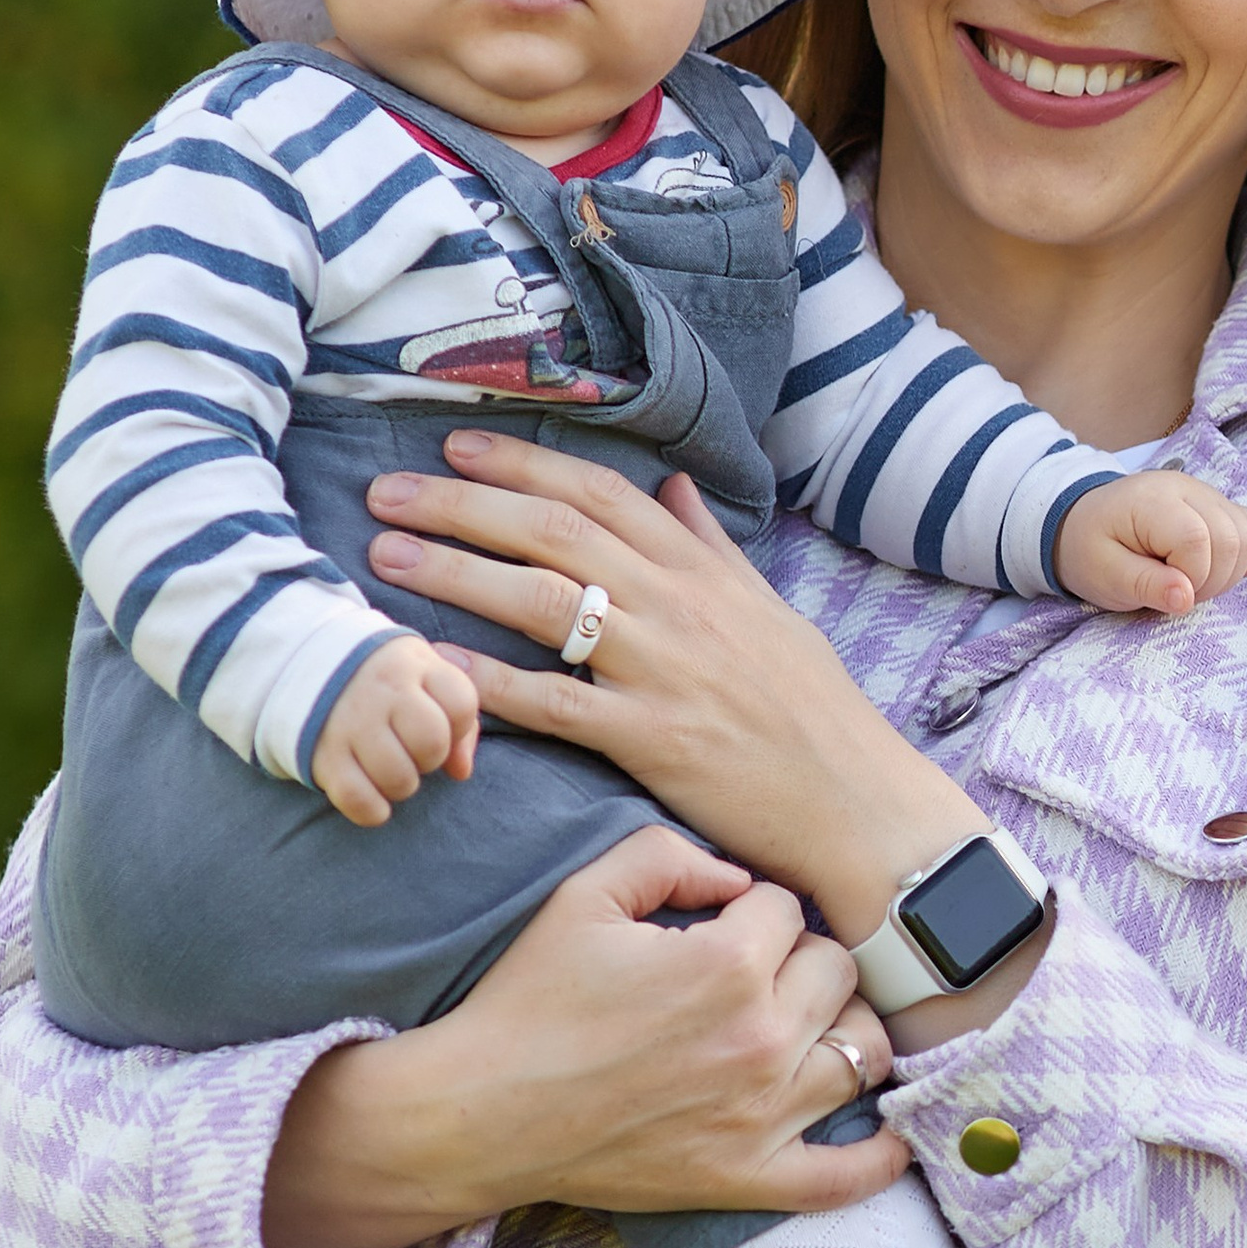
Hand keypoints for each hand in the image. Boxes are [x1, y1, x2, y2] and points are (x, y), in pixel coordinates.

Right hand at [260, 828, 903, 1247]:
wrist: (481, 1111)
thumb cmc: (528, 1001)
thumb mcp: (585, 894)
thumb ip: (670, 854)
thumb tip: (738, 876)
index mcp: (727, 964)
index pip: (786, 908)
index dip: (751, 907)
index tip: (718, 923)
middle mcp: (762, 1039)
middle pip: (838, 971)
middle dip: (799, 958)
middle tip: (751, 970)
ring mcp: (764, 1116)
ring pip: (863, 1051)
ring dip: (841, 1027)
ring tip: (805, 1023)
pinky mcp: (750, 1177)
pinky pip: (847, 1176)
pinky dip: (880, 1155)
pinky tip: (888, 1131)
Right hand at [310, 634, 481, 824]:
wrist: (303, 666)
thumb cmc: (382, 680)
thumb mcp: (422, 676)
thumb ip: (456, 716)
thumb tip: (461, 772)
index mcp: (412, 665)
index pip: (461, 704)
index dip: (459, 728)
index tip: (441, 727)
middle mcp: (381, 690)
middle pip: (432, 743)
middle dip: (430, 758)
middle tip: (411, 752)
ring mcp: (349, 721)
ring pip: (398, 777)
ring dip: (401, 785)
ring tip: (389, 770)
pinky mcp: (322, 754)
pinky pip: (358, 799)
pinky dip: (372, 810)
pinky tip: (372, 800)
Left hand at [359, 431, 983, 948]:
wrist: (859, 802)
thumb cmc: (814, 712)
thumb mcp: (769, 611)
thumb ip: (711, 547)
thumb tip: (674, 485)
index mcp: (702, 572)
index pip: (601, 492)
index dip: (523, 461)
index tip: (457, 445)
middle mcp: (679, 606)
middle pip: (555, 531)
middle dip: (462, 503)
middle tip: (387, 491)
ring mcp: (664, 671)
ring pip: (545, 601)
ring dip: (458, 572)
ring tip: (387, 557)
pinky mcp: (654, 741)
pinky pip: (557, 703)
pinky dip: (493, 680)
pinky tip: (437, 663)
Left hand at [1054, 471, 1246, 617]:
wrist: (1083, 523)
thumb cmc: (1089, 550)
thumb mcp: (1103, 575)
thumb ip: (1144, 585)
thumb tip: (1186, 598)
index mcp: (1152, 501)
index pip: (1197, 540)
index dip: (1190, 578)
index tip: (1165, 592)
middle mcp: (1187, 488)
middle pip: (1232, 539)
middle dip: (1211, 581)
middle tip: (1177, 591)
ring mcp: (1208, 494)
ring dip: (1228, 573)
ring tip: (1191, 581)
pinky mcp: (1220, 507)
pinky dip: (1246, 558)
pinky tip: (1216, 569)